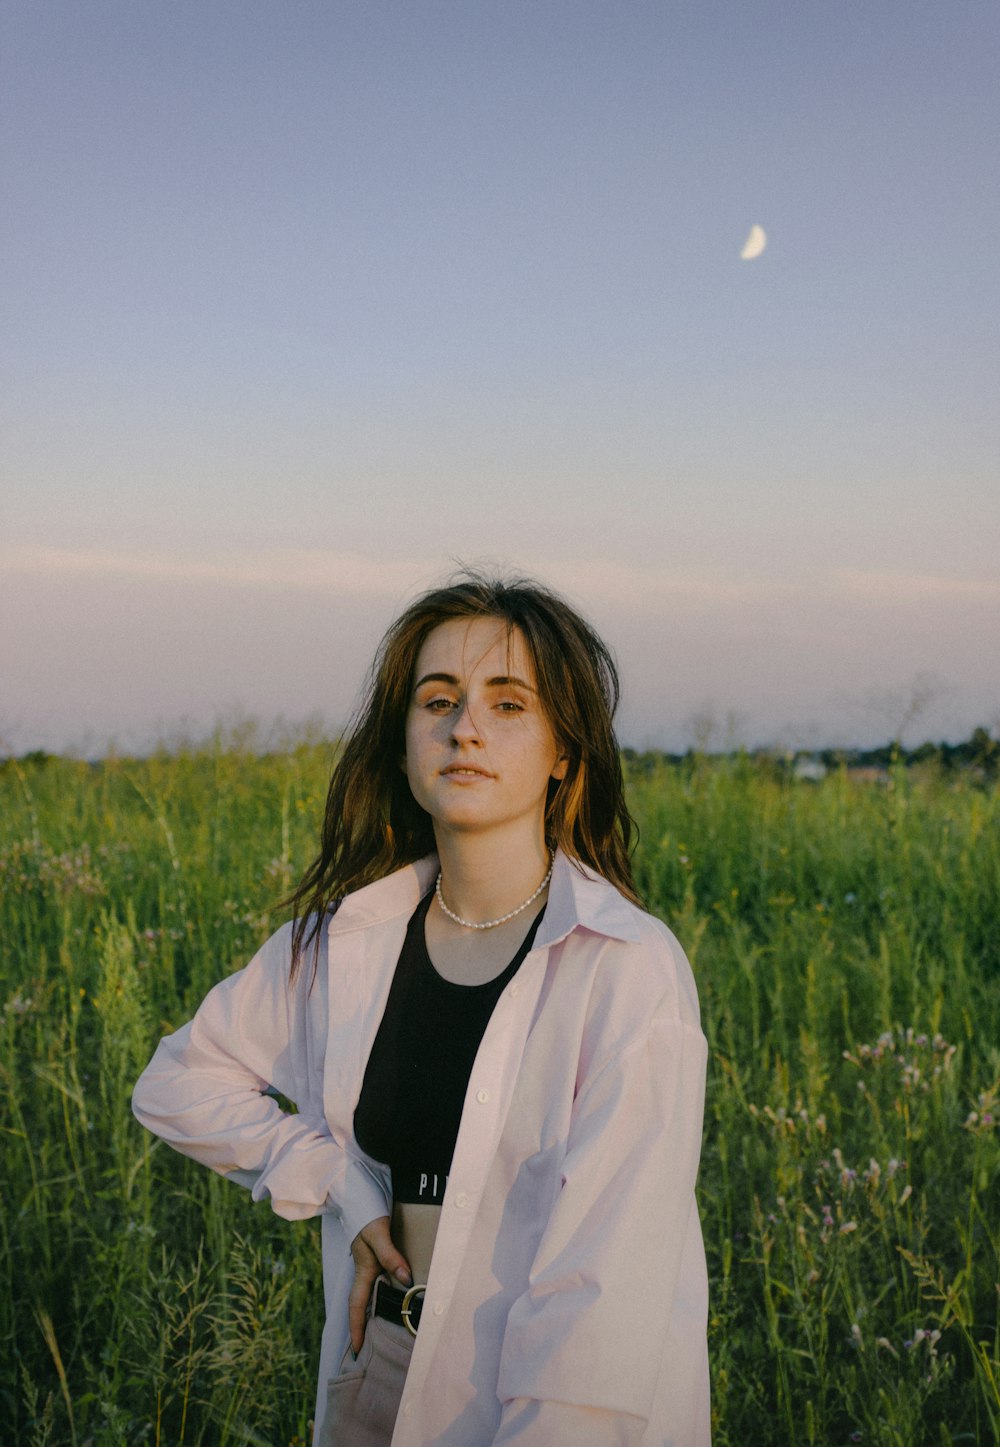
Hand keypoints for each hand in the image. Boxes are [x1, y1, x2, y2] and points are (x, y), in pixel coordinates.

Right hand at [349, 1216, 411, 1353]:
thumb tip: (405, 1279)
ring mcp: (371, 1265)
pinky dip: (386, 1296)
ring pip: (373, 1295)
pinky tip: (397, 1301)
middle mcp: (365, 1272)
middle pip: (363, 1306)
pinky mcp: (378, 1258)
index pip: (357, 1306)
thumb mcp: (378, 1234)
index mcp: (362, 1271)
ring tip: (385, 1334)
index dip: (356, 1328)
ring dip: (376, 1314)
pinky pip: (381, 1283)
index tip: (357, 1350)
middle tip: (370, 1352)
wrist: (362, 1194)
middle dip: (364, 1328)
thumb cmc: (368, 1215)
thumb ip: (391, 1256)